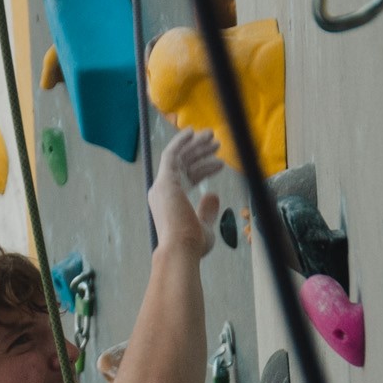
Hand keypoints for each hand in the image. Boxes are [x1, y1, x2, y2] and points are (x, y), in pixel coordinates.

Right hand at [149, 127, 222, 257]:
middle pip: (183, 165)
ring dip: (195, 145)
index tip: (220, 164)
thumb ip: (207, 210)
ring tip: (213, 137)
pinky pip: (171, 154)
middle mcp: (163, 193)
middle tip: (216, 143)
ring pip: (179, 157)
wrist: (180, 249)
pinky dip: (180, 142)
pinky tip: (193, 133)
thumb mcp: (204, 226)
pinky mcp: (165, 180)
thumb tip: (213, 194)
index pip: (188, 179)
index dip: (203, 169)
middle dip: (199, 152)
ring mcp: (162, 186)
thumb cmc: (191, 245)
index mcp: (170, 203)